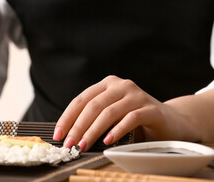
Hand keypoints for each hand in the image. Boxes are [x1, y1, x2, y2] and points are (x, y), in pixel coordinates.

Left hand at [53, 75, 184, 150]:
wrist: (171, 121)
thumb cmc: (135, 119)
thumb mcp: (112, 115)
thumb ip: (94, 118)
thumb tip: (69, 136)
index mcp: (107, 84)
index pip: (81, 99)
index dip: (67, 117)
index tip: (58, 134)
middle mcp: (121, 85)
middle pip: (93, 106)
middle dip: (78, 126)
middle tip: (69, 144)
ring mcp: (137, 95)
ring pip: (109, 112)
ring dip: (93, 131)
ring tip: (83, 145)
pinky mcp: (151, 108)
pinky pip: (130, 119)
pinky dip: (117, 131)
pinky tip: (107, 142)